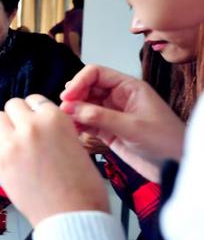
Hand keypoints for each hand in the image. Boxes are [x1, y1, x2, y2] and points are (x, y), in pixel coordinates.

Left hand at [0, 95, 108, 226]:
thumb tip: (39, 124)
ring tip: (14, 142)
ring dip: (4, 128)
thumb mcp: (76, 144)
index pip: (35, 100)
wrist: (71, 214)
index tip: (35, 121)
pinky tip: (8, 156)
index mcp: (55, 118)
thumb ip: (55, 129)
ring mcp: (12, 143)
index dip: (35, 111)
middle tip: (22, 131)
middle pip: (12, 106)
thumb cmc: (81, 186)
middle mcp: (31, 126)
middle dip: (17, 116)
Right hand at [60, 65, 184, 175]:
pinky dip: (77, 125)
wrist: (176, 166)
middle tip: (64, 110)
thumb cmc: (166, 142)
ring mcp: (112, 114)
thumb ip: (100, 116)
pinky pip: (86, 123)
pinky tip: (72, 131)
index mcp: (129, 88)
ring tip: (65, 122)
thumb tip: (71, 107)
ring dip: (73, 112)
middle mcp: (118, 98)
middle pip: (87, 88)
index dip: (79, 81)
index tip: (67, 96)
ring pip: (84, 106)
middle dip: (73, 97)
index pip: (96, 73)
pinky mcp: (108, 131)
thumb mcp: (132, 127)